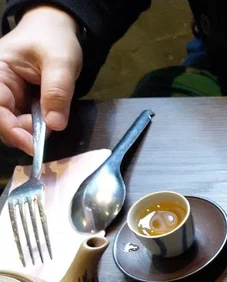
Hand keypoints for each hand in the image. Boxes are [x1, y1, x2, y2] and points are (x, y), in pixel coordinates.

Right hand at [0, 6, 82, 153]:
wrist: (57, 31)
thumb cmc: (54, 39)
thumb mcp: (61, 62)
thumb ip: (57, 92)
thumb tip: (55, 125)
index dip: (10, 129)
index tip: (32, 145)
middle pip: (2, 120)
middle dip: (22, 133)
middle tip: (45, 137)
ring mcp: (9, 94)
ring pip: (13, 123)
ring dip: (30, 131)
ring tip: (50, 125)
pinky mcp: (20, 101)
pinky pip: (24, 120)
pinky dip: (36, 127)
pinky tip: (49, 123)